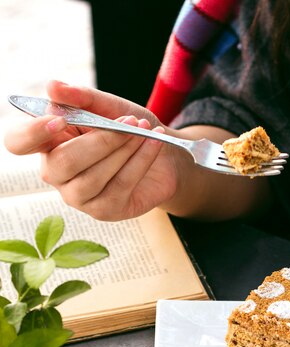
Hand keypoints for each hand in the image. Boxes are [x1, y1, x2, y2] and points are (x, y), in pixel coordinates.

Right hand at [3, 80, 183, 219]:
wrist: (164, 157)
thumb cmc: (129, 129)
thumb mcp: (109, 107)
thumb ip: (83, 98)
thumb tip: (52, 86)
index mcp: (47, 143)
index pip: (19, 143)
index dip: (32, 133)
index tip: (58, 120)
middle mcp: (56, 174)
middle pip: (64, 162)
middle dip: (101, 140)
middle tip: (129, 122)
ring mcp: (79, 197)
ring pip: (93, 177)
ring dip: (123, 150)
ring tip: (144, 130)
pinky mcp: (104, 211)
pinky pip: (120, 185)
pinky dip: (140, 161)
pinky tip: (153, 143)